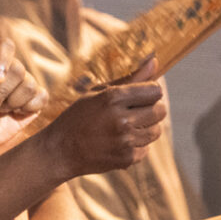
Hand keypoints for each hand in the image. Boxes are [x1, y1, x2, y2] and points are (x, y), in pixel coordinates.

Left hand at [0, 41, 43, 151]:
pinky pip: (42, 97)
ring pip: (30, 86)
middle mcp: (10, 66)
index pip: (6, 46)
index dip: (4, 61)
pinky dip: (26, 109)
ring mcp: (24, 82)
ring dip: (11, 103)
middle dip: (2, 92)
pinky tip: (14, 113)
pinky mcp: (35, 99)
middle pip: (19, 70)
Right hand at [38, 60, 166, 180]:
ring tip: (127, 127)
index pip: (155, 91)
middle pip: (160, 110)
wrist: (60, 151)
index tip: (142, 95)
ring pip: (156, 131)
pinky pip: (146, 148)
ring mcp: (124, 141)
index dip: (150, 92)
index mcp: (112, 98)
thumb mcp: (98, 92)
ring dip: (146, 128)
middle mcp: (121, 119)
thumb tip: (155, 60)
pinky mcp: (126, 158)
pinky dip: (136, 145)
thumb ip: (130, 78)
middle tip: (136, 111)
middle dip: (152, 109)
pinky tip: (119, 142)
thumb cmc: (78, 117)